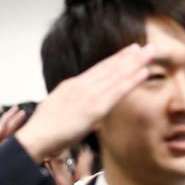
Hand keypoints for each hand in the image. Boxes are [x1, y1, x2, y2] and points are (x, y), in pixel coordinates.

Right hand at [15, 43, 153, 160]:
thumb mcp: (56, 110)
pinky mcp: (94, 108)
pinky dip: (131, 81)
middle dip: (127, 57)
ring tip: (149, 53)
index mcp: (71, 86)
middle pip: (109, 68)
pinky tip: (143, 72)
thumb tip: (83, 111)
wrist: (35, 137)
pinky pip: (117, 92)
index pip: (97, 70)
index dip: (114, 60)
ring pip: (116, 76)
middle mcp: (81, 86)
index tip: (127, 52)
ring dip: (135, 64)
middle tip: (144, 46)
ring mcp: (88, 96)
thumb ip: (72, 106)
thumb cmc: (42, 130)